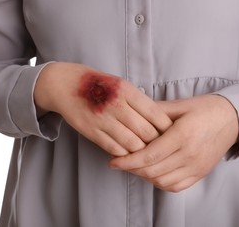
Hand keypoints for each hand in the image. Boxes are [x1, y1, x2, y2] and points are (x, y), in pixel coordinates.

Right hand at [34, 62, 171, 155]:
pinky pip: (115, 149)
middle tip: (163, 147)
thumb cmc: (99, 84)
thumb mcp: (122, 84)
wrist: (66, 85)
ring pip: (132, 145)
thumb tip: (161, 121)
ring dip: (142, 151)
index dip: (167, 128)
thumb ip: (139, 101)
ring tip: (147, 152)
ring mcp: (103, 120)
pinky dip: (125, 154)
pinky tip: (129, 152)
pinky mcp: (91, 132)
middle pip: (146, 133)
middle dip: (157, 142)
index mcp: (126, 90)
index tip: (172, 134)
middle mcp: (115, 105)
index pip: (156, 114)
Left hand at [109, 94, 238, 191]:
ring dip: (144, 176)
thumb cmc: (205, 108)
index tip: (113, 162)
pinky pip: (176, 186)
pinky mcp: (201, 173)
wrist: (233, 119)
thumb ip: (155, 111)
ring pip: (162, 181)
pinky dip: (160, 182)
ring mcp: (197, 166)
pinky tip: (152, 173)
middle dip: (132, 169)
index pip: (150, 155)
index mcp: (183, 135)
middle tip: (120, 162)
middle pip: (153, 171)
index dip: (128, 161)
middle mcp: (190, 154)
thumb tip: (132, 114)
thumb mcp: (180, 105)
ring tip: (135, 166)